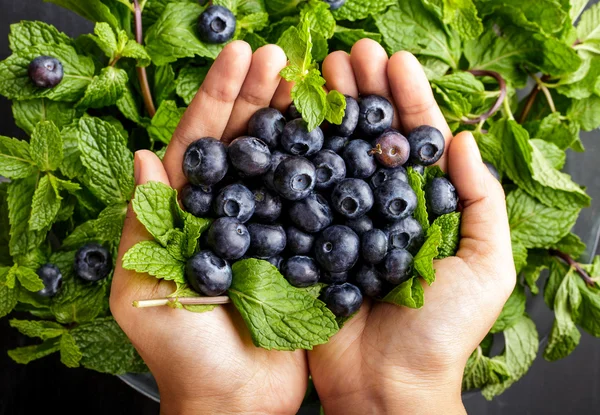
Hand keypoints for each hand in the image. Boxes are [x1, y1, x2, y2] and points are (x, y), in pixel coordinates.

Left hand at [110, 42, 307, 414]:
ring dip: (289, 120)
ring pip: (277, 163)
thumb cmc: (184, 353)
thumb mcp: (143, 290)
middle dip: (256, 95)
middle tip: (280, 54)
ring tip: (307, 80)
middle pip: (241, 143)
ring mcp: (264, 228)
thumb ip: (140, 225)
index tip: (239, 54)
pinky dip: (319, 167)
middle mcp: (225, 214)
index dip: (216, 97)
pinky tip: (333, 137)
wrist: (237, 401)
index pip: (199, 144)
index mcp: (183, 215)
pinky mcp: (297, 249)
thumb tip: (141, 157)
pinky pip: (307, 200)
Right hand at [306, 39, 515, 414]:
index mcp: (422, 207)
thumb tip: (464, 141)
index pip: (417, 141)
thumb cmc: (442, 331)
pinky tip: (286, 124)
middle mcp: (381, 208)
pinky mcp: (309, 242)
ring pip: (335, 155)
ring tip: (318, 73)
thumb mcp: (485, 265)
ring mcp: (341, 223)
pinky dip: (294, 157)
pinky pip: (300, 194)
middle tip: (349, 54)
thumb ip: (480, 201)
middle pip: (372, 139)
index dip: (406, 98)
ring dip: (328, 112)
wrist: (386, 385)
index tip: (392, 60)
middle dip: (363, 94)